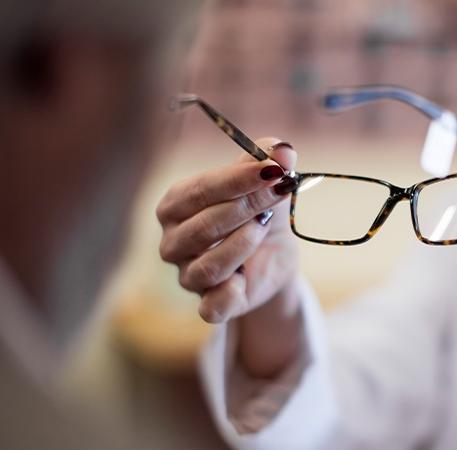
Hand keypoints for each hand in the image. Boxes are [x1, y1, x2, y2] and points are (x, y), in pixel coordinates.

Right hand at [157, 139, 299, 323]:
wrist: (273, 255)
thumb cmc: (258, 212)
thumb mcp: (265, 183)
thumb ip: (270, 160)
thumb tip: (283, 149)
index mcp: (176, 205)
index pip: (198, 190)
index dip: (237, 180)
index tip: (273, 170)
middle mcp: (173, 242)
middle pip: (204, 226)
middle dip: (247, 207)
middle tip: (279, 193)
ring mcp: (188, 276)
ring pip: (207, 268)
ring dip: (242, 245)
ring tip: (263, 227)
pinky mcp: (209, 305)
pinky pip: (211, 307)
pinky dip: (229, 295)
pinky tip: (245, 279)